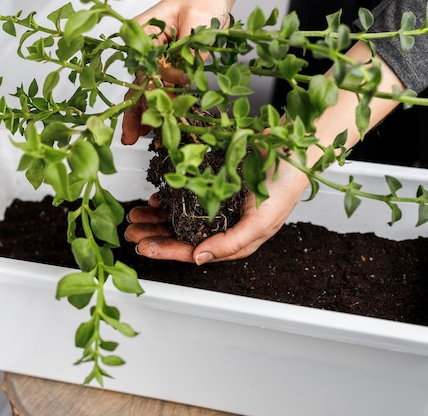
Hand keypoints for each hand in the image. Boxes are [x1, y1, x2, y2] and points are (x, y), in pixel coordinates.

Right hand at [121, 0, 234, 144]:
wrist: (210, 1)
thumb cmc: (200, 2)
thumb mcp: (195, 24)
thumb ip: (187, 52)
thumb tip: (181, 77)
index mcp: (142, 34)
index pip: (143, 68)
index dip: (151, 90)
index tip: (159, 105)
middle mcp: (146, 51)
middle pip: (138, 86)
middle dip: (135, 113)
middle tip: (132, 135)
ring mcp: (156, 62)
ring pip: (147, 94)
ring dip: (147, 117)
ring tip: (144, 137)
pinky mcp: (169, 70)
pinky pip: (162, 94)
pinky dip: (162, 111)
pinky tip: (156, 128)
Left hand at [124, 158, 308, 263]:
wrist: (296, 145)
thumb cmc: (286, 185)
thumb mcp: (262, 221)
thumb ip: (232, 243)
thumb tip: (200, 259)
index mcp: (235, 238)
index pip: (194, 250)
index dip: (167, 250)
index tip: (144, 246)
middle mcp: (224, 223)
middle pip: (182, 234)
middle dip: (155, 234)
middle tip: (131, 230)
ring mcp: (218, 202)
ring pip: (180, 215)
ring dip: (157, 217)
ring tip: (136, 215)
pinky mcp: (214, 182)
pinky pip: (186, 192)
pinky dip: (170, 196)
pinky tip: (156, 197)